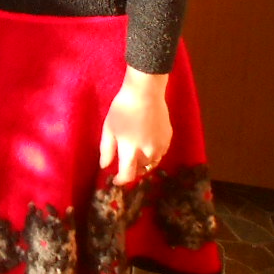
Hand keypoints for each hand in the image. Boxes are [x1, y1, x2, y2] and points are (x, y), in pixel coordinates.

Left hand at [99, 67, 171, 185]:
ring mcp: (160, 146)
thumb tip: (105, 167)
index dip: (121, 180)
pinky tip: (146, 145)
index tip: (115, 180)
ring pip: (152, 163)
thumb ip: (106, 150)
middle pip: (140, 170)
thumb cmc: (122, 108)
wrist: (145, 92)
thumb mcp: (109, 128)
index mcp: (130, 150)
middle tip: (125, 165)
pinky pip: (160, 153)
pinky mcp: (168, 138)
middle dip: (132, 170)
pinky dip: (153, 154)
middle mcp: (148, 152)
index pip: (127, 175)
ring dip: (143, 163)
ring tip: (135, 156)